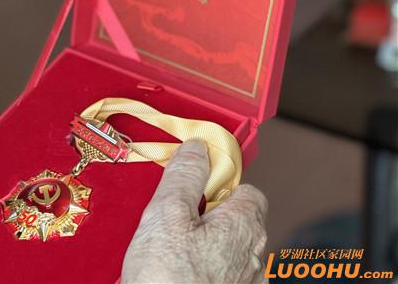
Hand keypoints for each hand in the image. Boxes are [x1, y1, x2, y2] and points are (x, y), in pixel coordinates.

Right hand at [121, 140, 267, 283]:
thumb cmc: (168, 279)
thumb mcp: (166, 214)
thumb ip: (184, 176)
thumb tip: (197, 148)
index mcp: (243, 227)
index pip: (248, 190)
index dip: (220, 183)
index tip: (193, 185)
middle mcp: (253, 258)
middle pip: (237, 221)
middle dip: (208, 215)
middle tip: (174, 218)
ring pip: (228, 252)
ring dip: (205, 246)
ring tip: (170, 250)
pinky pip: (220, 276)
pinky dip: (203, 271)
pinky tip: (177, 275)